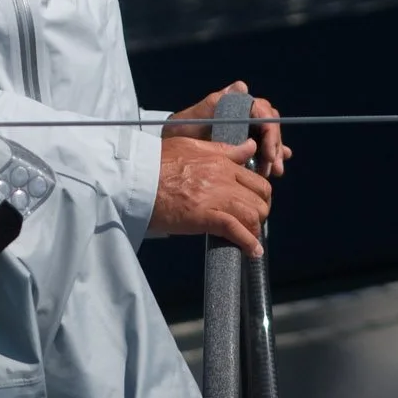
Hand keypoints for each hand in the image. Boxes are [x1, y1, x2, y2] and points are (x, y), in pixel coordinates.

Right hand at [149, 135, 270, 254]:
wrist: (137, 179)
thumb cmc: (157, 162)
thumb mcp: (191, 145)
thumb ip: (223, 148)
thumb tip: (249, 146)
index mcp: (221, 161)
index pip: (256, 179)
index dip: (259, 195)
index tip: (254, 204)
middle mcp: (224, 177)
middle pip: (260, 197)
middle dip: (260, 211)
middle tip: (252, 222)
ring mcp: (217, 197)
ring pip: (253, 214)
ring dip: (255, 228)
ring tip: (250, 238)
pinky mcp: (207, 217)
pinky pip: (237, 231)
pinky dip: (248, 243)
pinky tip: (252, 251)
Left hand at [164, 81, 290, 177]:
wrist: (172, 147)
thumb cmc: (182, 129)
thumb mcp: (195, 117)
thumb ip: (215, 103)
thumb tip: (241, 86)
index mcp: (235, 104)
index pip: (263, 113)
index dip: (270, 133)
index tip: (268, 153)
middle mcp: (243, 113)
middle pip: (269, 125)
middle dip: (274, 146)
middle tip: (274, 168)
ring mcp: (244, 128)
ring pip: (268, 137)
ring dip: (274, 154)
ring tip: (275, 172)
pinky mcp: (243, 142)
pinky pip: (261, 146)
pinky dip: (270, 156)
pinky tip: (275, 167)